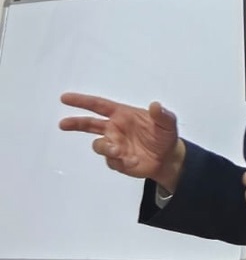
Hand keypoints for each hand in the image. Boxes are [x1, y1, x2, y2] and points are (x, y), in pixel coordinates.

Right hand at [59, 92, 185, 190]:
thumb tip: (156, 105)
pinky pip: (111, 161)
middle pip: (89, 124)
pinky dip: (120, 161)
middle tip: (63, 124)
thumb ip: (162, 115)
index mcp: (122, 115)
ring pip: (99, 145)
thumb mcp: (168, 123)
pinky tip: (133, 161)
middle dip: (75, 123)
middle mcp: (114, 129)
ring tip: (118, 151)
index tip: (65, 98)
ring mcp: (114, 145)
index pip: (99, 105)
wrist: (168, 158)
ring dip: (106, 147)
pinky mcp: (117, 160)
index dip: (82, 101)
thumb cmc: (165, 136)